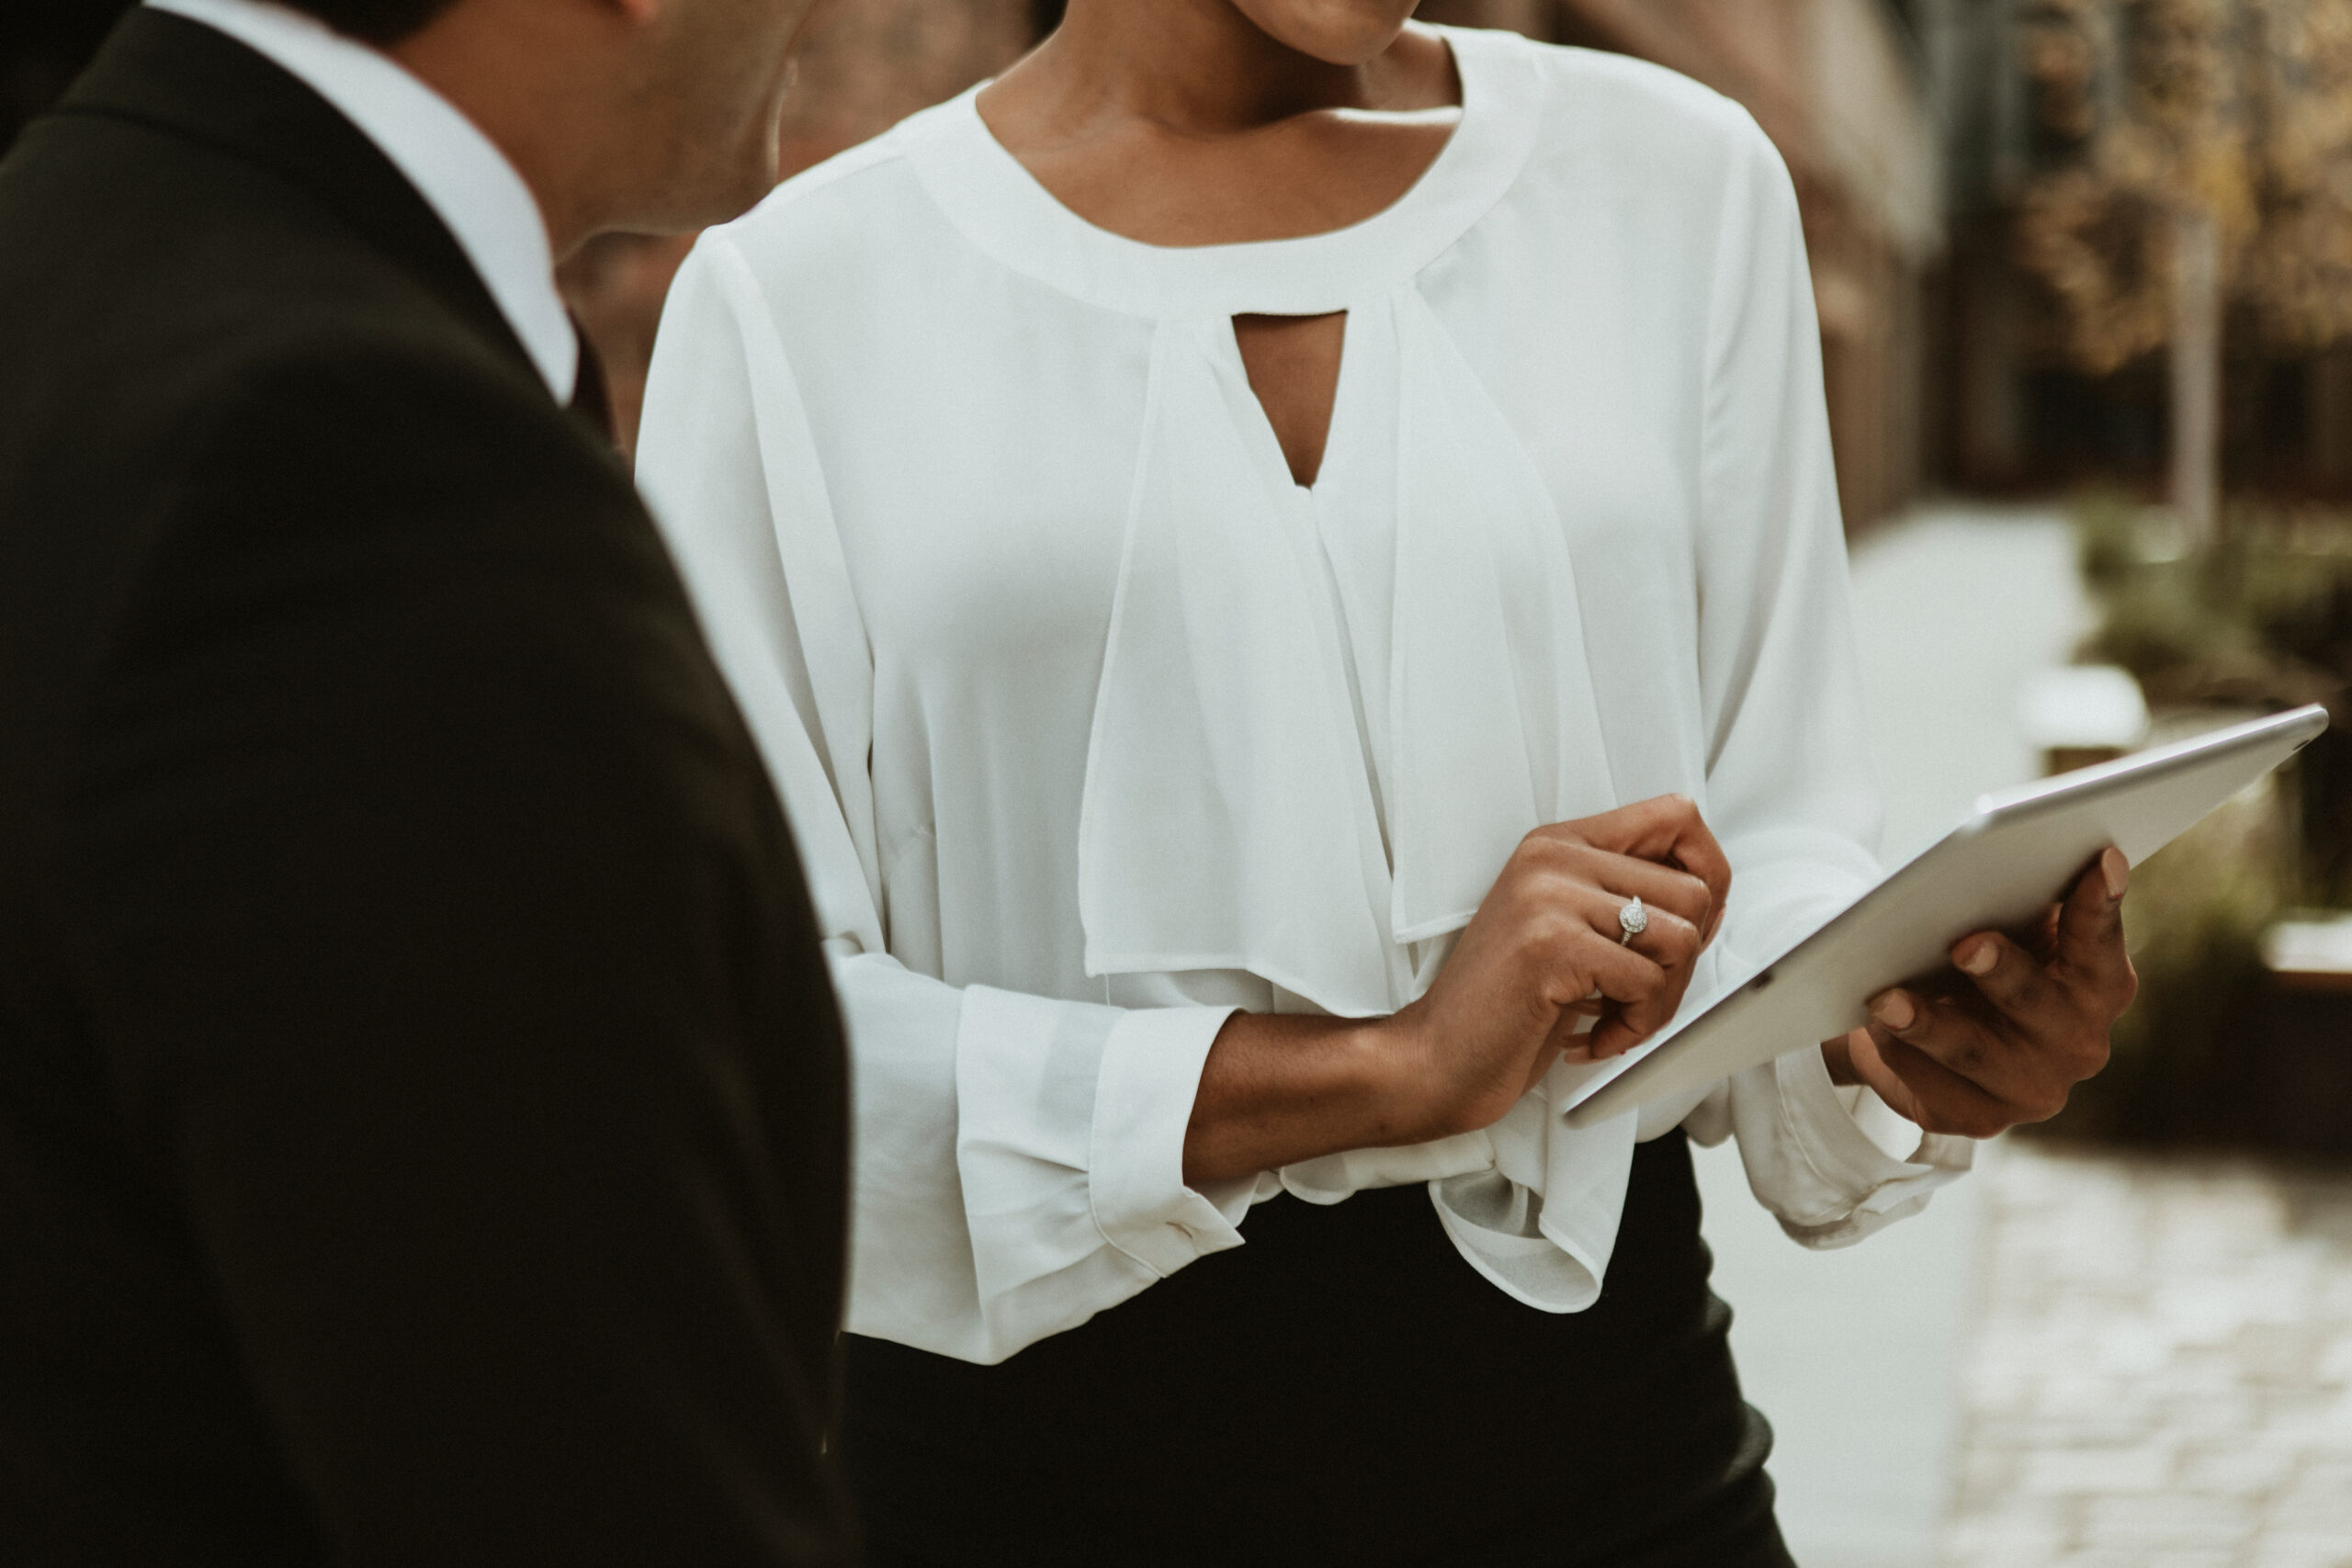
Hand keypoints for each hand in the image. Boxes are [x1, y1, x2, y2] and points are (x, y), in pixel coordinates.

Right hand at [1380, 794, 1731, 1141]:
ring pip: (1682, 938)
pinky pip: (1648, 983)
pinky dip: (1634, 1027)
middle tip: (1638, 999)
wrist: (1433, 1060)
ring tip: (1614, 1020)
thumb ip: (1619, 898)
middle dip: (1684, 965)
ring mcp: (1549, 896)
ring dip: (1662, 1001)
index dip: (1709, 874)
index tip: (1687, 930)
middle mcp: (1553, 858)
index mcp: (1557, 844)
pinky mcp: (1551, 945)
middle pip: (1694, 891)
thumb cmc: (1502, 1007)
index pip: (1676, 817)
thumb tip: (1710, 894)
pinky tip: (1592, 1037)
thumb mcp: (1562, 929)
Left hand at [1823, 847, 2135, 1137]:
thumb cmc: (1972, 959)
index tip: (2101, 860)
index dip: (2100, 905)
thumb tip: (1994, 865)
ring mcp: (2033, 1089)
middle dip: (2002, 972)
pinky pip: (1932, 1087)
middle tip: (1966, 944)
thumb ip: (2013, 902)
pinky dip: (1899, 1055)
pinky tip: (1872, 1034)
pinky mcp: (1978, 1118)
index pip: (2100, 942)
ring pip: (1974, 1053)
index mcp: (2098, 985)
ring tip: (1886, 1001)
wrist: (1920, 1023)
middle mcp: (2078, 1043)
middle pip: (2038, 1004)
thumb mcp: (1999, 926)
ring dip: (1928, 1025)